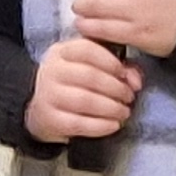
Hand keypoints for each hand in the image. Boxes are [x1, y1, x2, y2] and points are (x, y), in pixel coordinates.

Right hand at [25, 37, 139, 144]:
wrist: (41, 108)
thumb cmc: (73, 84)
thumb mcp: (91, 66)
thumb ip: (118, 67)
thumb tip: (135, 81)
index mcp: (62, 52)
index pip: (87, 49)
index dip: (111, 62)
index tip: (124, 74)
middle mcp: (52, 71)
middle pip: (90, 76)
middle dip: (116, 88)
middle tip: (129, 97)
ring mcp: (48, 95)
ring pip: (85, 101)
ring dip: (111, 108)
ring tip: (123, 112)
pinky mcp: (49, 119)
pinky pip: (78, 123)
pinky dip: (101, 126)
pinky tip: (113, 125)